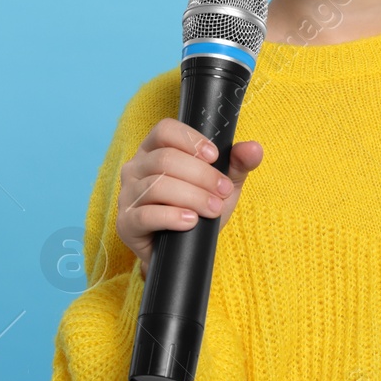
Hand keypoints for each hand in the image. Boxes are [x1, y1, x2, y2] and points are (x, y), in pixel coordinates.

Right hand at [116, 118, 263, 279]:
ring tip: (213, 209)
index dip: (190, 140)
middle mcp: (135, 168)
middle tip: (222, 191)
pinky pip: (146, 215)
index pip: (165, 130)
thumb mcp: (222, 184)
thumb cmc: (198, 209)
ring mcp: (127, 195)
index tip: (214, 157)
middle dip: (201, 175)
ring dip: (192, 197)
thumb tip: (254, 148)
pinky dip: (172, 217)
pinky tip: (191, 221)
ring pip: (157, 186)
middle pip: (165, 159)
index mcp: (154, 149)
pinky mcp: (126, 223)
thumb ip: (238, 164)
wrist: (183, 250)